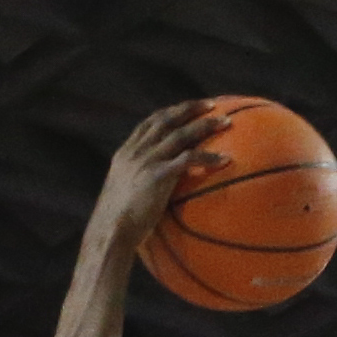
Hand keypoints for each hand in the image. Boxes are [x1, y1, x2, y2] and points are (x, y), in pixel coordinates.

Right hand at [91, 100, 229, 248]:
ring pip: (181, 134)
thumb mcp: (125, 198)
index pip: (149, 124)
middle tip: (211, 105)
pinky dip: (209, 156)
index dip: (169, 113)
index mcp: (125, 154)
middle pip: (166, 120)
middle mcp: (136, 151)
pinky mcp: (158, 175)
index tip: (185, 109)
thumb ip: (138, 188)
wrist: (110, 231)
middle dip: (190, 109)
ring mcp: (147, 161)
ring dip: (205, 125)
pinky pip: (189, 159)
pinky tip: (226, 159)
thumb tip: (151, 197)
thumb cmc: (117, 226)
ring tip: (227, 122)